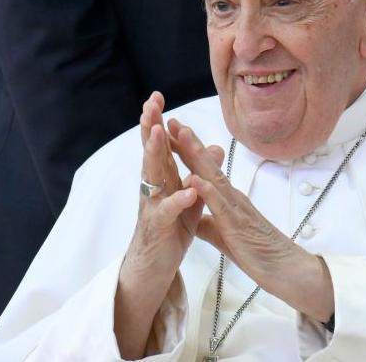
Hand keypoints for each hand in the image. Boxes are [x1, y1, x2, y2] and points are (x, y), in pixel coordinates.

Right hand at [114, 93, 220, 358]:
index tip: (158, 96)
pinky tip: (187, 190)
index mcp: (162, 180)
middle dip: (149, 127)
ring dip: (155, 154)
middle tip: (150, 103)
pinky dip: (178, 201)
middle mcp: (153, 189)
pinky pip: (167, 212)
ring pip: (152, 176)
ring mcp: (153, 207)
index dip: (158, 121)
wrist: (155, 268)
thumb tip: (215, 147)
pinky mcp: (159, 229)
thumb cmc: (171, 231)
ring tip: (158, 133)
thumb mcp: (191, 198)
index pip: (159, 145)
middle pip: (150, 152)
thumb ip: (200, 173)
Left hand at [169, 121, 333, 322]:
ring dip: (197, 156)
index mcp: (228, 199)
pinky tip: (195, 180)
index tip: (173, 133)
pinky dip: (207, 192)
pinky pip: (221, 206)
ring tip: (182, 136)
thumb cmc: (257, 252)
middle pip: (208, 165)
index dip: (188, 152)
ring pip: (214, 177)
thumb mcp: (225, 235)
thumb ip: (210, 224)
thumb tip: (196, 218)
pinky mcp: (237, 225)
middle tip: (174, 121)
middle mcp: (232, 197)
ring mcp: (235, 208)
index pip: (204, 170)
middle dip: (189, 143)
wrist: (285, 268)